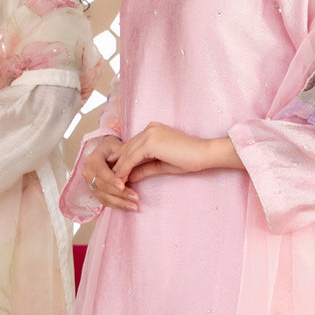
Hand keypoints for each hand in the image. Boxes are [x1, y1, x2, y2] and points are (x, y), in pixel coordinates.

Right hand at [82, 134, 137, 211]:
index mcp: (93, 160)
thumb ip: (123, 155)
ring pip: (103, 197)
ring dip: (120, 203)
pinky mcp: (95, 192)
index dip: (111, 180)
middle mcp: (89, 173)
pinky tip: (128, 207)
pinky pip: (105, 202)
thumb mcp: (118, 146)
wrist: (106, 152)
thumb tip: (129, 165)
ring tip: (134, 206)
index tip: (123, 186)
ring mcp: (90, 184)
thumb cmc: (112, 148)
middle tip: (135, 197)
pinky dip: (117, 206)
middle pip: (103, 187)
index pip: (101, 172)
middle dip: (119, 194)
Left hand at [111, 123, 240, 186]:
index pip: (132, 146)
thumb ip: (145, 168)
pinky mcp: (151, 141)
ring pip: (127, 153)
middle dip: (117, 166)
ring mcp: (149, 133)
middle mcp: (149, 129)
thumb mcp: (162, 165)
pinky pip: (132, 157)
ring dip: (119, 170)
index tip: (117, 176)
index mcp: (152, 131)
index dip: (123, 162)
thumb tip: (129, 177)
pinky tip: (122, 181)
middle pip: (126, 149)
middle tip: (110, 182)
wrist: (204, 154)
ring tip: (114, 185)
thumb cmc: (189, 159)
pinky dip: (125, 169)